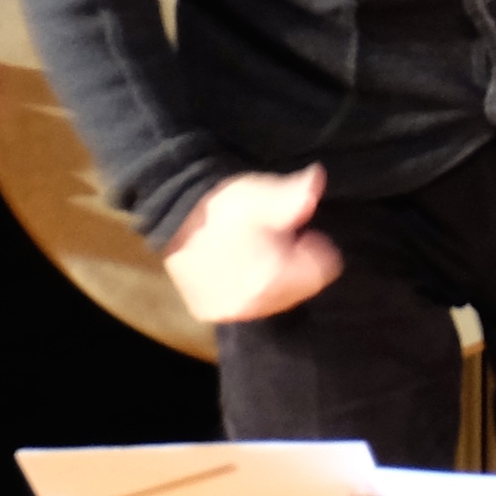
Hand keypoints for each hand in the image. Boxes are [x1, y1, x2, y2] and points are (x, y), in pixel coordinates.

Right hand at [166, 167, 339, 324]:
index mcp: (271, 278)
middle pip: (300, 288)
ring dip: (272, 278)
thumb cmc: (222, 203)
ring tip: (252, 250)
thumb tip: (316, 183)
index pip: (324, 270)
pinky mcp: (209, 312)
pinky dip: (247, 288)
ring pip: (274, 299)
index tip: (299, 232)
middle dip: (294, 264)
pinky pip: (246, 304)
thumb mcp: (263, 194)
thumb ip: (295, 195)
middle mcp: (252, 304)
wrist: (171, 214)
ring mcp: (228, 312)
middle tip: (272, 238)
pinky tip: (235, 265)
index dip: (314, 246)